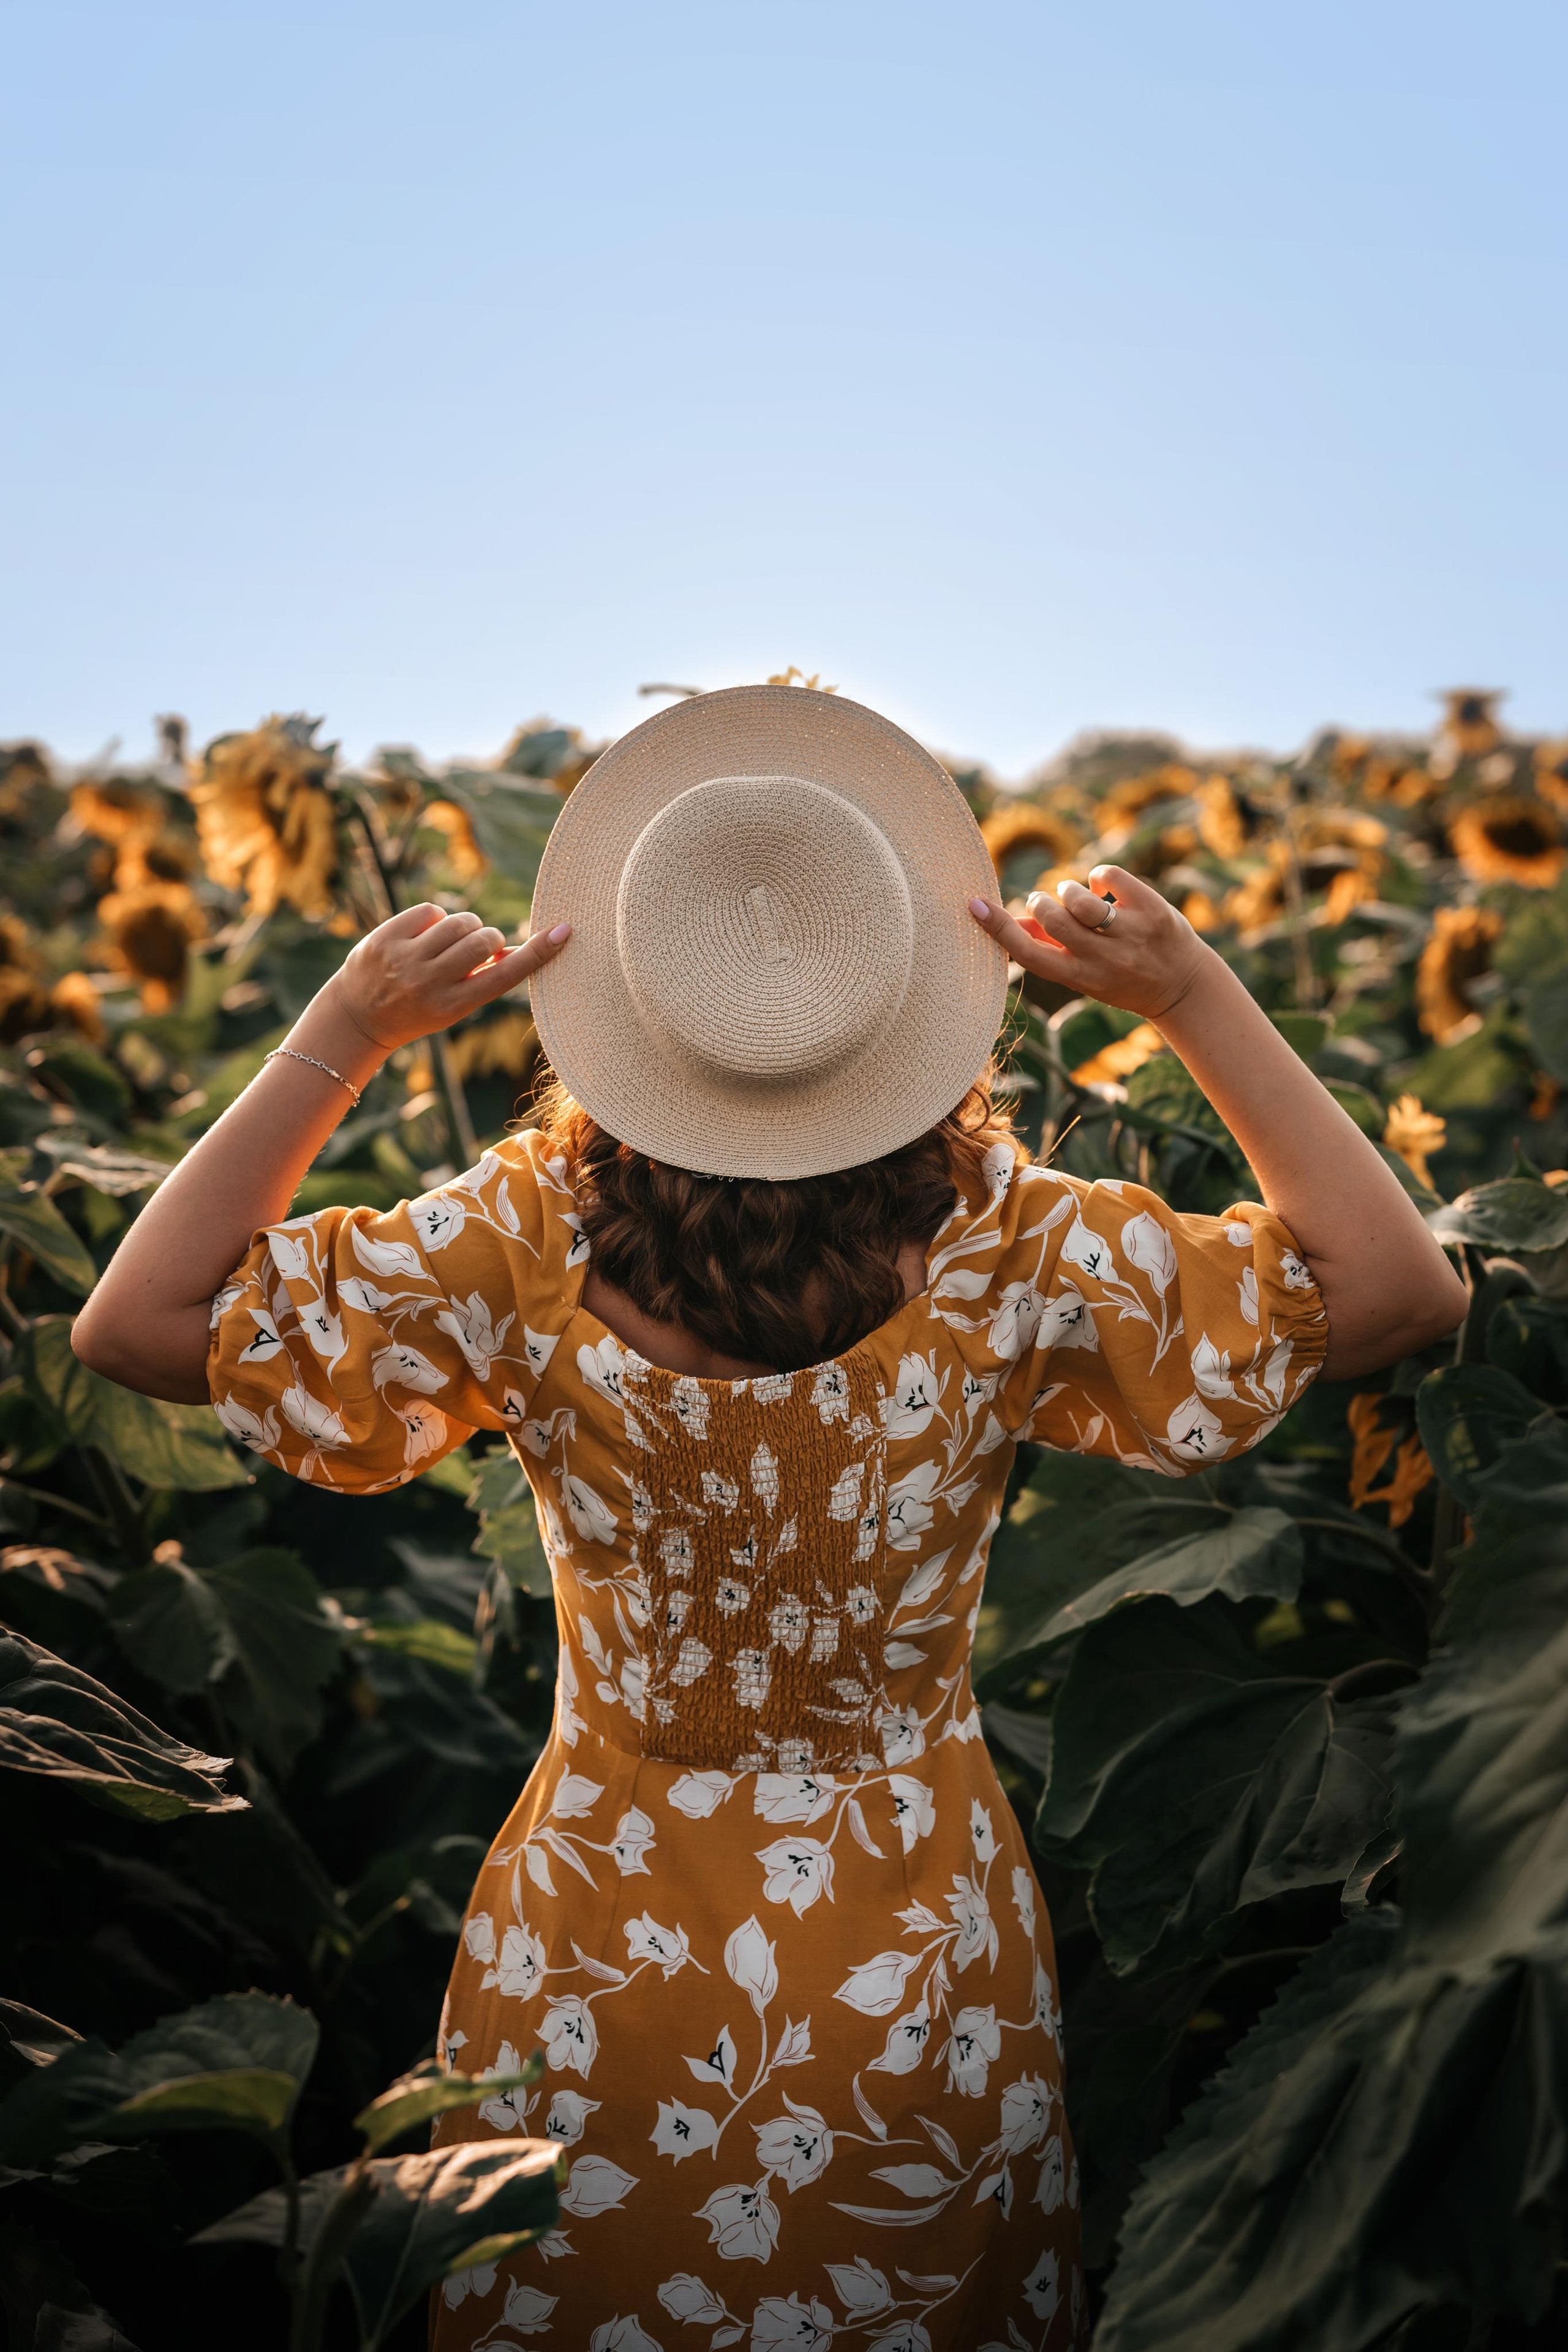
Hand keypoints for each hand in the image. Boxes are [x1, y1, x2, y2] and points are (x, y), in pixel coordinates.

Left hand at [329, 903, 573, 1052]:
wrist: (359, 1017)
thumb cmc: (419, 1009)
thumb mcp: (453, 1006)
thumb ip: (484, 980)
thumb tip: (521, 951)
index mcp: (453, 1006)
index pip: (504, 976)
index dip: (536, 953)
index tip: (563, 932)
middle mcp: (429, 984)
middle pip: (483, 941)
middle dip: (488, 938)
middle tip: (479, 947)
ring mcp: (405, 960)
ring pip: (458, 922)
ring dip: (464, 927)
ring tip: (450, 942)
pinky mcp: (385, 938)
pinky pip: (431, 911)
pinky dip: (436, 919)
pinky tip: (425, 935)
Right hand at [968, 864, 1211, 1022]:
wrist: (1182, 987)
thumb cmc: (1121, 977)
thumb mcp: (1082, 974)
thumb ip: (1047, 949)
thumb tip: (1010, 923)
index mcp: (1079, 978)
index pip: (1029, 954)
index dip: (999, 929)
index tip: (974, 904)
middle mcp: (1104, 959)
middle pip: (1053, 919)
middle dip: (1041, 902)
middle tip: (1045, 902)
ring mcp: (1131, 935)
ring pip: (1079, 898)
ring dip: (1068, 888)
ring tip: (1075, 894)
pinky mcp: (1153, 910)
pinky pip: (1109, 876)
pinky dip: (1099, 875)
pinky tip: (1105, 887)